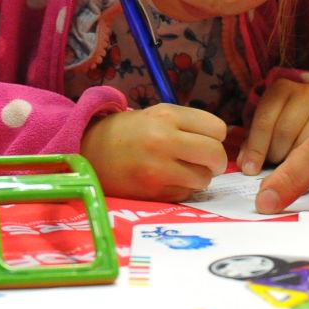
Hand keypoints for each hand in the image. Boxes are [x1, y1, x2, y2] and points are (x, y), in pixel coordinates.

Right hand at [80, 105, 226, 201]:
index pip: (217, 128)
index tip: (206, 140)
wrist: (88, 151)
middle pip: (215, 155)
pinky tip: (168, 181)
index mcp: (166, 116)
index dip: (215, 136)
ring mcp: (159, 169)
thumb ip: (186, 124)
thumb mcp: (154, 114)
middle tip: (206, 161)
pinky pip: (186, 194)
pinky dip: (183, 189)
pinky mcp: (153, 192)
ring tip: (183, 171)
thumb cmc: (124, 132)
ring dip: (199, 177)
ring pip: (204, 179)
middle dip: (216, 161)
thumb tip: (220, 140)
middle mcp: (164, 140)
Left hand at [238, 79, 308, 174]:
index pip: (264, 121)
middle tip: (272, 166)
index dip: (255, 149)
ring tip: (288, 163)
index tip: (249, 170)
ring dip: (291, 161)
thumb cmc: (284, 120)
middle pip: (284, 133)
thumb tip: (247, 166)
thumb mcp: (266, 125)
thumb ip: (252, 144)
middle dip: (274, 156)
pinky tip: (305, 163)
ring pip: (305, 143)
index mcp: (280, 88)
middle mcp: (305, 92)